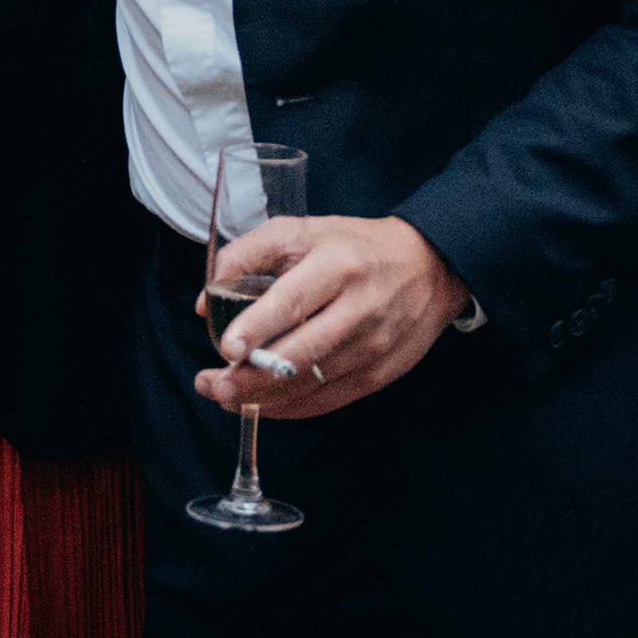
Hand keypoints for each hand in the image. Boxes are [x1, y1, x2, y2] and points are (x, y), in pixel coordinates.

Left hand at [198, 214, 471, 422]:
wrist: (430, 267)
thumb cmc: (353, 246)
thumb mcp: (300, 231)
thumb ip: (247, 255)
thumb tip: (207, 302)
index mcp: (338, 265)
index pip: (294, 301)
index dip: (257, 327)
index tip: (226, 348)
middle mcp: (360, 309)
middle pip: (300, 354)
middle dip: (250, 376)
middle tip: (210, 384)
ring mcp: (373, 347)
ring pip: (311, 383)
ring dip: (262, 397)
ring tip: (222, 395)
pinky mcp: (380, 374)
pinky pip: (328, 400)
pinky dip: (290, 407)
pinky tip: (260, 404)